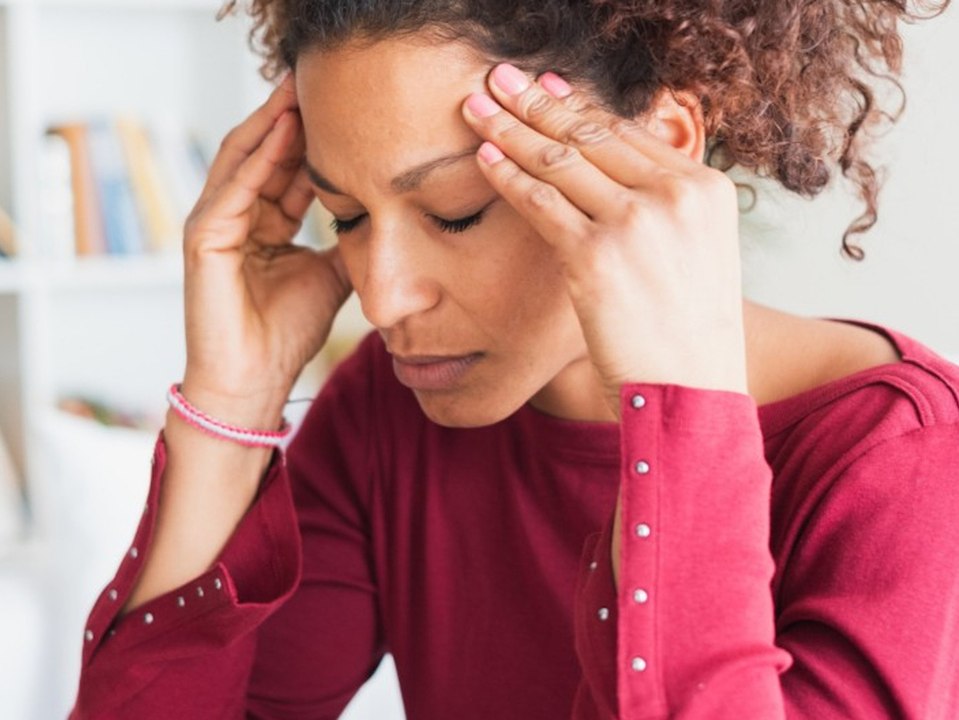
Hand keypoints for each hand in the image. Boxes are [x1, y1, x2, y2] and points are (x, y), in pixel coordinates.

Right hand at [181, 75, 351, 423]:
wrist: (255, 380)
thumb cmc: (287, 332)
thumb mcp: (331, 273)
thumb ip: (347, 239)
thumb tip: (383, 212)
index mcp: (264, 224)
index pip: (287, 168)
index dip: (314, 138)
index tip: (346, 108)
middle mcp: (236, 216)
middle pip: (263, 153)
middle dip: (290, 116)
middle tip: (318, 79)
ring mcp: (215, 225)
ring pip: (244, 159)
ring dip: (272, 122)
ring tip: (299, 89)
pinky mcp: (203, 239)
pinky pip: (234, 188)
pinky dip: (258, 157)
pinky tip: (283, 128)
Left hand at [461, 64, 747, 418]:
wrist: (691, 392)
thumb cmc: (688, 333)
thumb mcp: (698, 256)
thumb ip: (667, 210)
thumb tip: (618, 178)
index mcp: (705, 188)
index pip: (628, 132)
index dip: (579, 106)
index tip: (546, 88)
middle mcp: (675, 194)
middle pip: (590, 134)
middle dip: (536, 103)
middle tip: (499, 79)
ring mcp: (635, 222)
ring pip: (559, 160)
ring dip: (511, 129)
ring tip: (478, 108)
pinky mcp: (596, 255)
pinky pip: (539, 201)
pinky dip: (506, 176)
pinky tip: (483, 158)